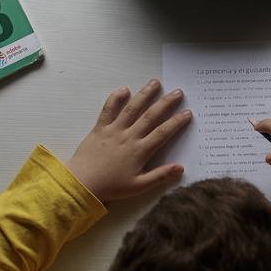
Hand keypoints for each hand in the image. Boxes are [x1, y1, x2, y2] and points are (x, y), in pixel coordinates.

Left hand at [66, 80, 191, 201]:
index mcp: (140, 151)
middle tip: (178, 92)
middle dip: (166, 103)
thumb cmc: (111, 187)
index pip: (163, 133)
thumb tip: (180, 168)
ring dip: (144, 94)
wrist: (82, 184)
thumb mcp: (138, 186)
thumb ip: (160, 176)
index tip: (187, 112)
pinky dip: (115, 98)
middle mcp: (129, 137)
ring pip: (132, 108)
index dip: (176, 122)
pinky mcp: (100, 128)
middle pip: (151, 116)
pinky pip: (108, 110)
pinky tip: (124, 89)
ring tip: (155, 83)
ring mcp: (114, 130)